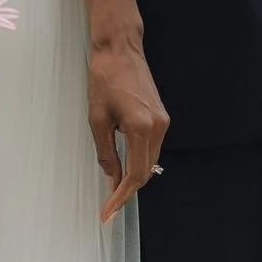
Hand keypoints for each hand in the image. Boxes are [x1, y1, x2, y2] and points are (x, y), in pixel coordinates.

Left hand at [88, 28, 166, 219]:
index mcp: (141, 127)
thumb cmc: (105, 78)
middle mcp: (158, 126)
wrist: (120, 49)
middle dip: (127, 190)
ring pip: (150, 161)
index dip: (122, 196)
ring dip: (134, 176)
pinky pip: (152, 148)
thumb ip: (107, 153)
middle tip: (108, 207)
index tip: (108, 212)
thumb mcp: (97, 119)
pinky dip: (139, 160)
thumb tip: (112, 178)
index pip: (136, 174)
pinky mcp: (161, 116)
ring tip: (114, 190)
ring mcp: (163, 121)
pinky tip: (125, 167)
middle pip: (147, 172)